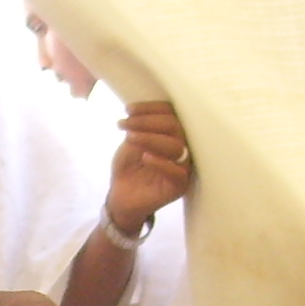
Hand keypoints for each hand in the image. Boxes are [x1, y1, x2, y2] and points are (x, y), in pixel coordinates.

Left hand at [107, 99, 192, 234]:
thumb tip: (141, 114)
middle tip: (125, 123)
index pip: (170, 114)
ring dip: (150, 138)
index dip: (151, 109)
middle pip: (175, 127)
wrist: (121, 196)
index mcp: (173, 134)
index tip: (128, 110)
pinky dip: (161, 162)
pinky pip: (177, 172)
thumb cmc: (129, 167)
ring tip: (129, 137)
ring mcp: (183, 166)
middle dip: (148, 122)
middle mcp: (183, 146)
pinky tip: (144, 157)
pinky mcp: (180, 185)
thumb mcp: (131, 141)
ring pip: (176, 146)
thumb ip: (140, 128)